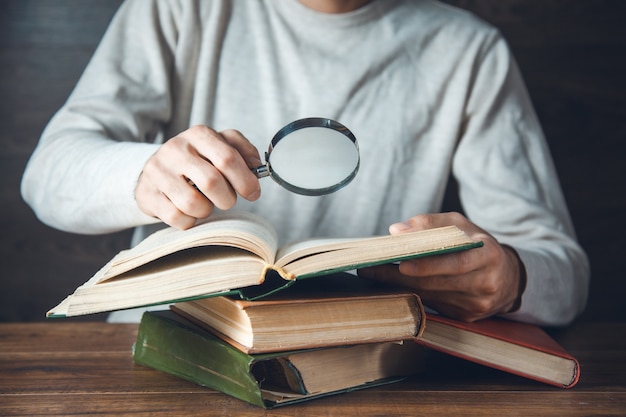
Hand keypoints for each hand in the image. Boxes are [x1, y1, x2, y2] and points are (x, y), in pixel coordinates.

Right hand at [135, 125, 261, 229]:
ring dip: (207, 210)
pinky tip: (189, 212)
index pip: (227, 158)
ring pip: (193, 203)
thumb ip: (242, 150)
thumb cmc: (197, 160)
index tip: (253, 193)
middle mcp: (176, 149)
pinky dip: (190, 220)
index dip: (245, 180)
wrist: (156, 170)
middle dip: (227, 198)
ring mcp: (158, 172)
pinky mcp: (147, 194)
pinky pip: (177, 217)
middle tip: (227, 200)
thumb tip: (257, 167)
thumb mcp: (219, 145)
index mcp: (199, 134)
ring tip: (205, 203)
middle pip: (212, 182)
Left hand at [357, 212, 524, 321]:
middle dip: (398, 276)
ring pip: (430, 296)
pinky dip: (411, 295)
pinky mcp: (467, 317)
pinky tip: (392, 287)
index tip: (399, 262)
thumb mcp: (460, 225)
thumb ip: (430, 223)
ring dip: (399, 286)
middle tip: (368, 268)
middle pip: (436, 282)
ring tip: (373, 275)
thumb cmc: (477, 245)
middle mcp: (485, 283)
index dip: (427, 264)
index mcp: (488, 255)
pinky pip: (433, 306)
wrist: (507, 278)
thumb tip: (397, 230)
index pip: (455, 262)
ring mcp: (476, 304)